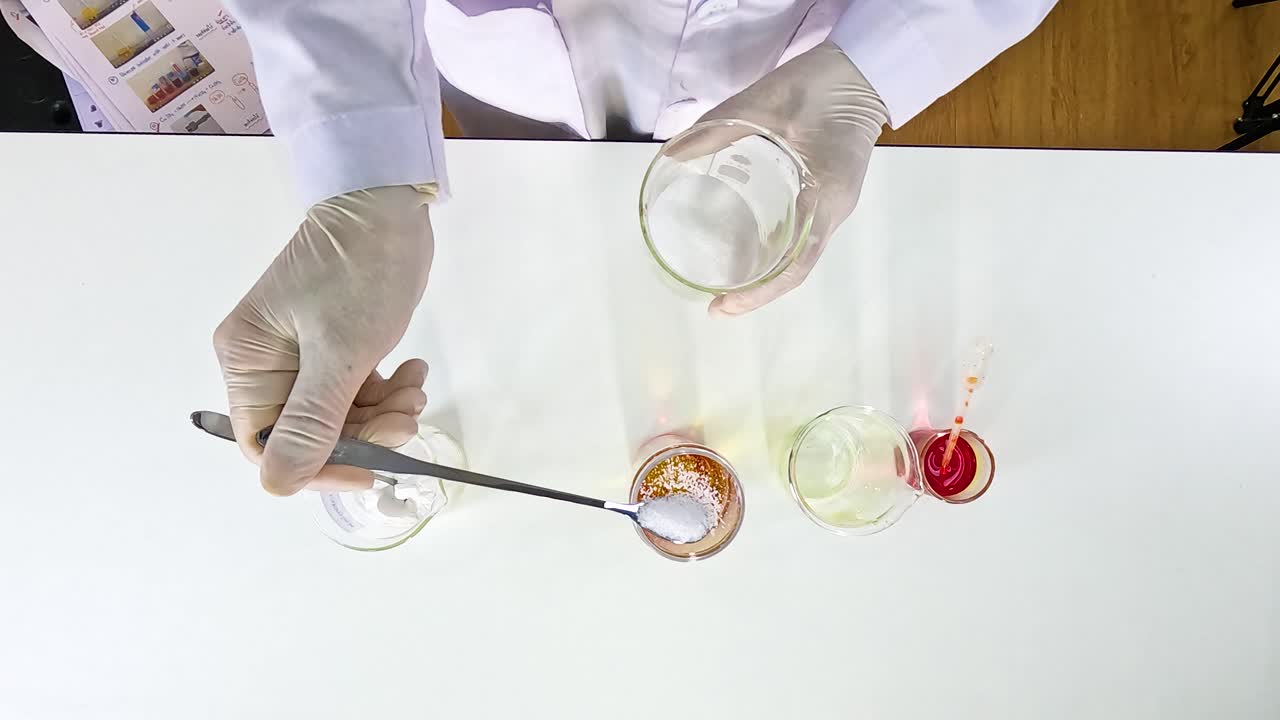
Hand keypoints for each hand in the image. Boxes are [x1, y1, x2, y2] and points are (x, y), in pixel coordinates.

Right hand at [213, 185, 436, 495]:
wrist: (387, 204)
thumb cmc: (358, 269)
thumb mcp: (340, 353)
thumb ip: (311, 421)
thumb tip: (278, 483)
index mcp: (247, 363)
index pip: (267, 446)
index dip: (317, 467)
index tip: (369, 469)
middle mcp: (263, 363)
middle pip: (308, 433)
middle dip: (363, 434)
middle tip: (407, 417)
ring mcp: (297, 353)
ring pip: (338, 415)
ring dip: (383, 413)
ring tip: (415, 389)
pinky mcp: (330, 343)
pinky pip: (354, 389)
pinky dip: (386, 390)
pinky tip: (413, 371)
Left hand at [696, 41, 888, 314]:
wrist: (862, 70)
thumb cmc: (819, 84)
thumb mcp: (763, 101)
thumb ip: (718, 127)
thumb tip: (671, 155)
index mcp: (826, 196)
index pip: (796, 264)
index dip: (759, 293)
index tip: (722, 305)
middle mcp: (833, 211)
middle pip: (796, 269)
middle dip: (757, 292)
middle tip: (715, 303)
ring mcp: (834, 205)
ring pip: (800, 256)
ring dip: (766, 276)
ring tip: (726, 283)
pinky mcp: (828, 195)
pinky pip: (802, 235)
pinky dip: (775, 252)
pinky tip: (747, 248)